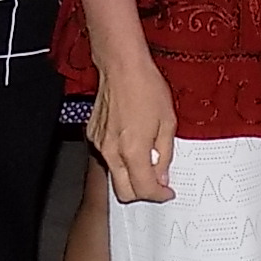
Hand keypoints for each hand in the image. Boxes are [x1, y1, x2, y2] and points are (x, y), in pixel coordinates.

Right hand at [87, 47, 178, 204]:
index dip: (159, 195)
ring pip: (114, 175)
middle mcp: (112, 152)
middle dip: (142, 192)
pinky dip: (120, 158)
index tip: (167, 192)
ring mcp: (100, 144)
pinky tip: (132, 141)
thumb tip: (162, 176)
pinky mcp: (92, 134)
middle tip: (157, 182)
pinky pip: (107, 156)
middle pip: (123, 192)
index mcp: (133, 150)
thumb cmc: (146, 87)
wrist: (122, 66)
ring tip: (147, 157)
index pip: (144, 189)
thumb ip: (165, 154)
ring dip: (131, 175)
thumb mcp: (168, 122)